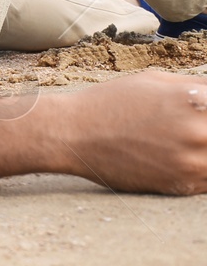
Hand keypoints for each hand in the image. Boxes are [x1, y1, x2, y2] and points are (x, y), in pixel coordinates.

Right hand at [63, 72, 206, 193]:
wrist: (73, 134)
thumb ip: (198, 86)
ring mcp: (191, 162)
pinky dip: (203, 170)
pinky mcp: (181, 185)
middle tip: (191, 131)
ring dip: (206, 151)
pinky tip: (185, 159)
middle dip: (205, 130)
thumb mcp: (155, 80)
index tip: (203, 116)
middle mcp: (198, 132)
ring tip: (186, 143)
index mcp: (194, 100)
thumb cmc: (111, 102)